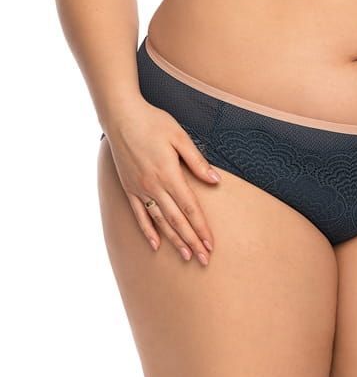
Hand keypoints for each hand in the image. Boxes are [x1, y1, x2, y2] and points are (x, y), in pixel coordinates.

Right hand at [102, 100, 221, 264]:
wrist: (120, 116)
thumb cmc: (153, 122)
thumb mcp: (180, 136)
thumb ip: (197, 161)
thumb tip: (216, 181)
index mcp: (169, 174)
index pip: (190, 208)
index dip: (201, 228)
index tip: (211, 244)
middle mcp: (154, 186)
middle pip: (177, 221)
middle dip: (192, 241)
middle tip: (204, 260)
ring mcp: (139, 189)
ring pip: (160, 222)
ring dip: (174, 241)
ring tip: (186, 257)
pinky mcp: (128, 188)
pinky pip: (139, 215)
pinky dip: (148, 231)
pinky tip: (156, 244)